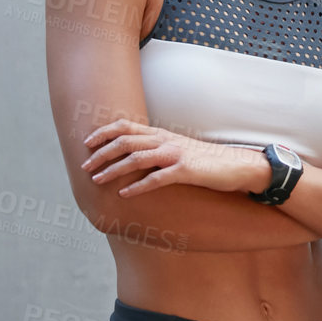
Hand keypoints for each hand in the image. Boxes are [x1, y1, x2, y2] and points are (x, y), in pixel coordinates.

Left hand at [81, 119, 265, 196]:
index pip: (125, 126)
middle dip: (100, 154)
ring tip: (97, 181)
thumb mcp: (177, 148)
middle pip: (124, 141)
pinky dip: (137, 186)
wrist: (236, 166)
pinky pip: (156, 178)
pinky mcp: (185, 171)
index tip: (86, 143)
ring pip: (135, 158)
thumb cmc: (204, 161)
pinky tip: (124, 194)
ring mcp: (175, 154)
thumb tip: (131, 157)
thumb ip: (155, 149)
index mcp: (161, 133)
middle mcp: (165, 140)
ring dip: (113, 169)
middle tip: (85, 167)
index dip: (103, 132)